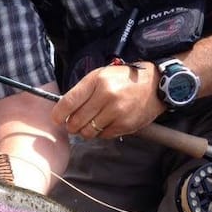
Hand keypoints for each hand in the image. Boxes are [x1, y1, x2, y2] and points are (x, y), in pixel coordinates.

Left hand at [51, 62, 165, 137]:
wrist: (155, 85)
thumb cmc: (123, 80)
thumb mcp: (101, 76)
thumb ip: (82, 91)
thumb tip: (62, 110)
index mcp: (97, 81)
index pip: (68, 102)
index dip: (58, 114)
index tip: (56, 119)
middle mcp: (106, 96)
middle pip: (75, 121)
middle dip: (71, 125)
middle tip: (74, 123)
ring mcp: (116, 112)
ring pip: (87, 132)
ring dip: (85, 131)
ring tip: (90, 123)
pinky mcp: (124, 125)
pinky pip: (102, 136)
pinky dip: (100, 133)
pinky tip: (106, 123)